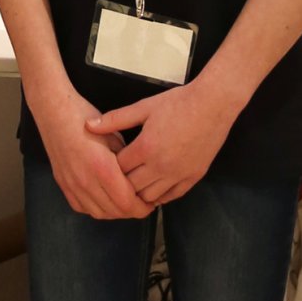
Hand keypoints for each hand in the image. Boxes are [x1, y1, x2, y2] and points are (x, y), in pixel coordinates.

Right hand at [36, 90, 148, 220]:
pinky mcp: (63, 184)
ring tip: (124, 203)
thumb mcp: (114, 135)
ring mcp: (72, 185)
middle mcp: (86, 181)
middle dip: (132, 211)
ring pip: (98, 213)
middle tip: (142, 204)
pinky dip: (95, 208)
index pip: (127, 203)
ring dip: (114, 212)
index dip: (142, 208)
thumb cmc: (84, 118)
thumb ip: (126, 160)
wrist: (54, 112)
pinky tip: (103, 200)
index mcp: (102, 167)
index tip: (150, 203)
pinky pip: (82, 207)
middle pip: (114, 212)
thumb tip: (138, 176)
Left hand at [87, 78, 234, 208]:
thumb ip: (115, 119)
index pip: (117, 170)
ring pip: (150, 197)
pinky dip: (159, 196)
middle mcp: (161, 166)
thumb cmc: (178, 103)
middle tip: (116, 177)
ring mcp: (178, 174)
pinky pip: (171, 197)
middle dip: (121, 183)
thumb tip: (88, 125)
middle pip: (131, 187)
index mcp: (145, 148)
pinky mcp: (193, 178)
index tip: (106, 164)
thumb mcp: (144, 107)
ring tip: (133, 184)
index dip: (109, 168)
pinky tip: (153, 188)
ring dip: (139, 192)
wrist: (213, 104)